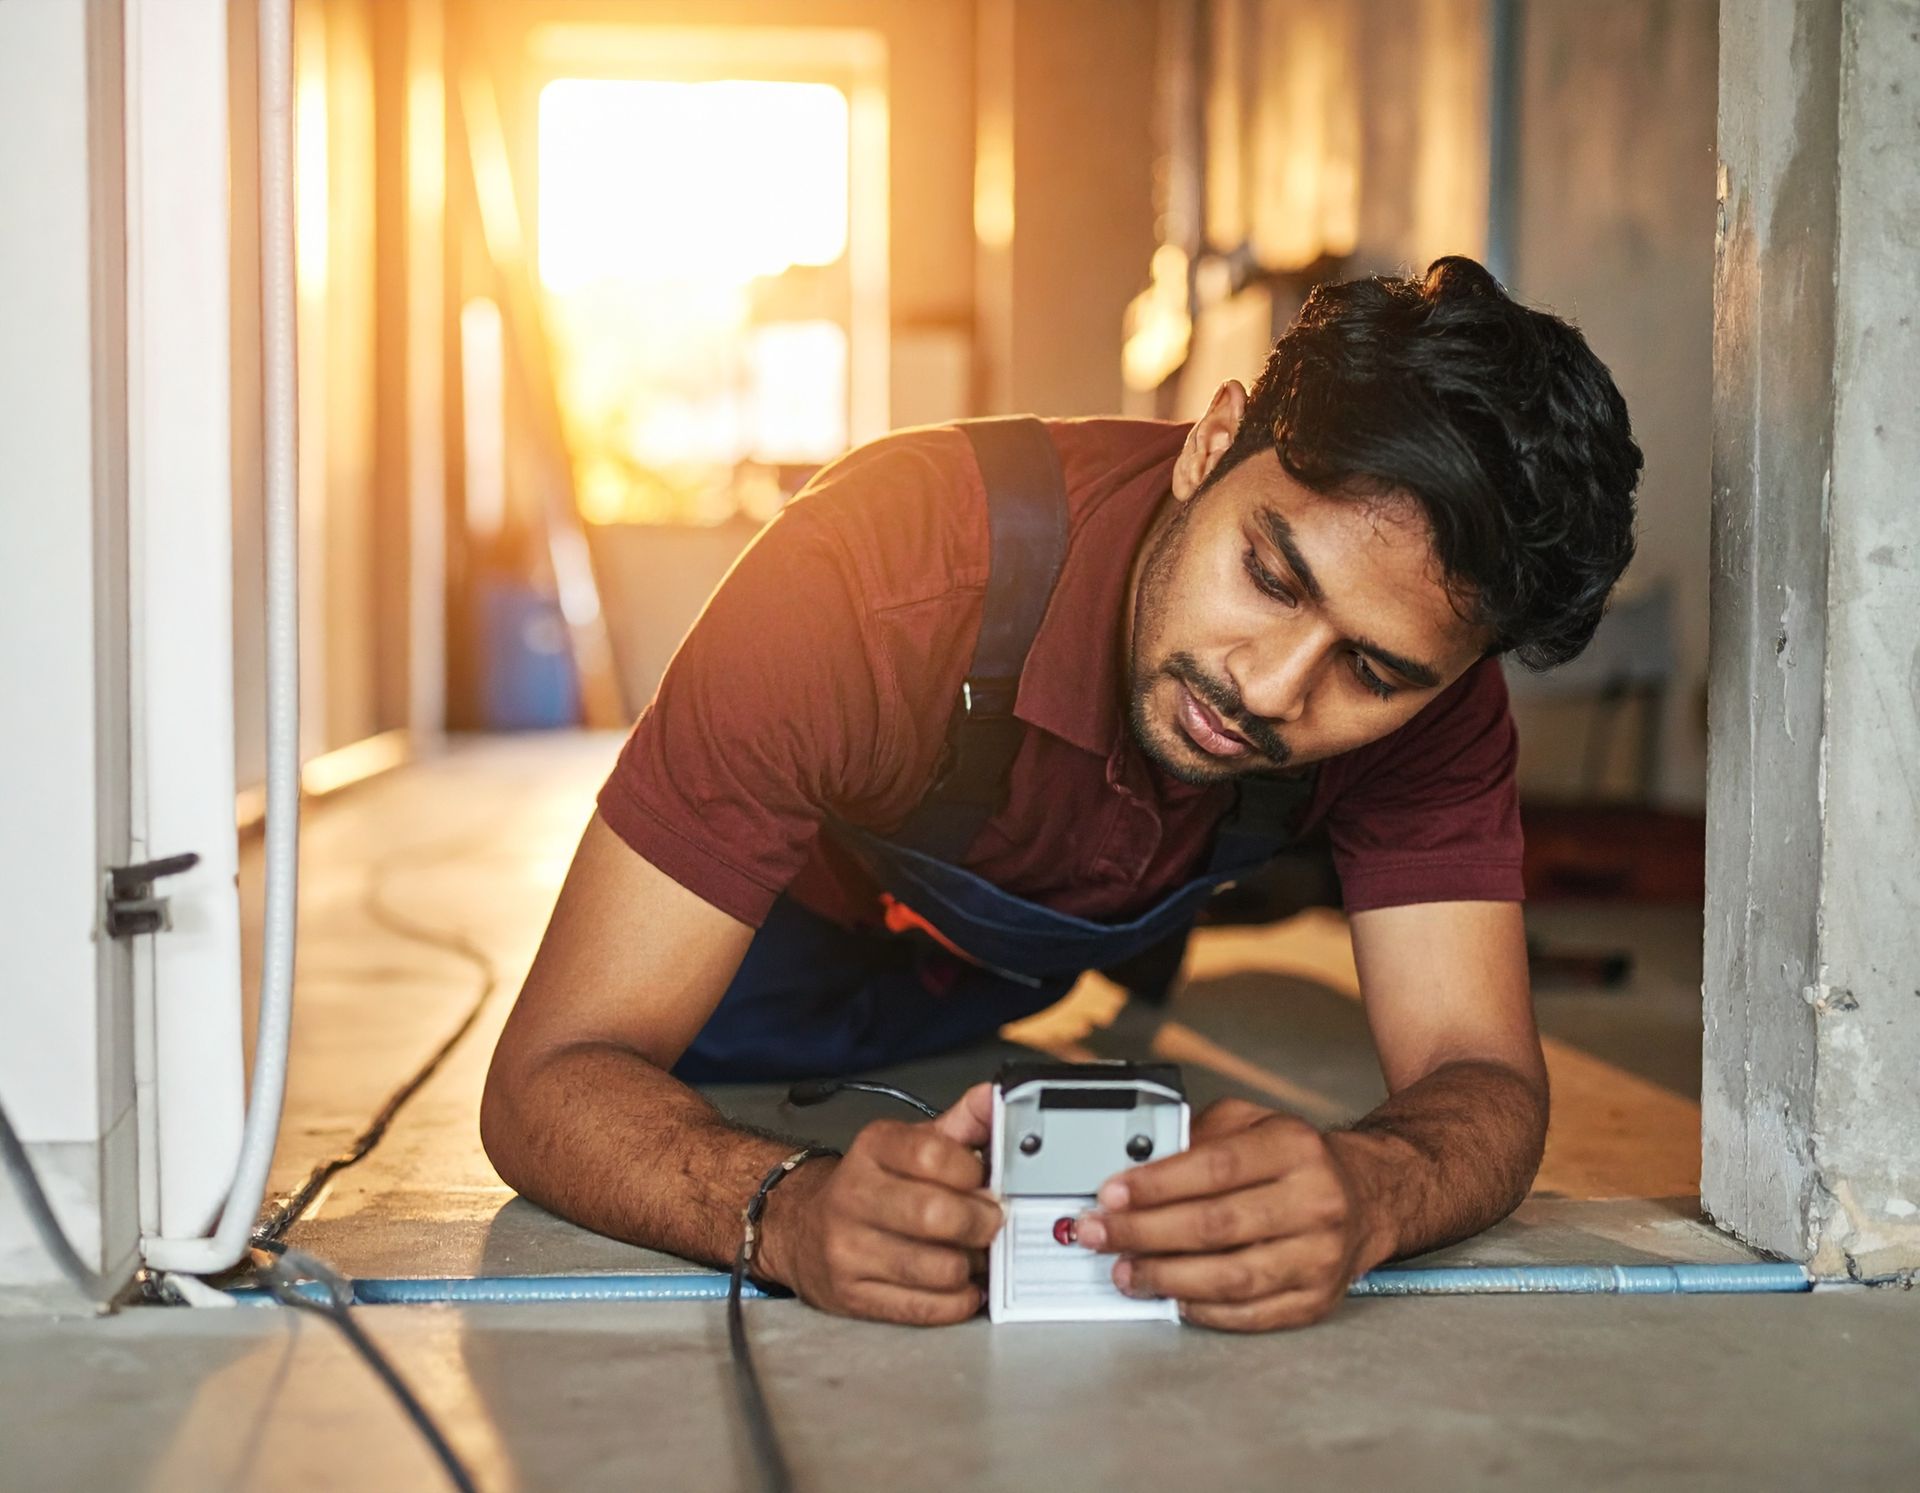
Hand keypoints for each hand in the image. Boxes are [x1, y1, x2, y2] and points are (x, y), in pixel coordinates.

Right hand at [761, 1083, 1002, 1325]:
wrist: (803, 1230)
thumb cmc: (873, 1186)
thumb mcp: (909, 1145)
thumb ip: (961, 1124)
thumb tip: (996, 1098)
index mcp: (872, 1148)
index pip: (932, 1154)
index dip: (972, 1171)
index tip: (984, 1180)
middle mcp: (852, 1195)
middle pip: (936, 1215)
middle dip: (982, 1223)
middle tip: (992, 1222)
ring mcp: (847, 1250)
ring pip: (938, 1268)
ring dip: (971, 1266)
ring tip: (972, 1255)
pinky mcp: (852, 1296)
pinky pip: (924, 1308)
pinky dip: (957, 1301)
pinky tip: (959, 1286)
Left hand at [1073, 1097, 1388, 1331]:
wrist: (1364, 1196)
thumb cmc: (1293, 1159)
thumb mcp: (1250, 1123)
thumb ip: (1196, 1137)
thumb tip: (1133, 1167)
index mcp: (1294, 1148)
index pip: (1215, 1167)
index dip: (1156, 1184)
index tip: (1111, 1194)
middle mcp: (1314, 1201)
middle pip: (1215, 1225)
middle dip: (1143, 1233)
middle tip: (1099, 1234)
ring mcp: (1320, 1256)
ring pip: (1231, 1276)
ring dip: (1166, 1277)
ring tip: (1126, 1271)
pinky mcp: (1316, 1299)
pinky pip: (1251, 1313)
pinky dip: (1204, 1309)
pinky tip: (1171, 1296)